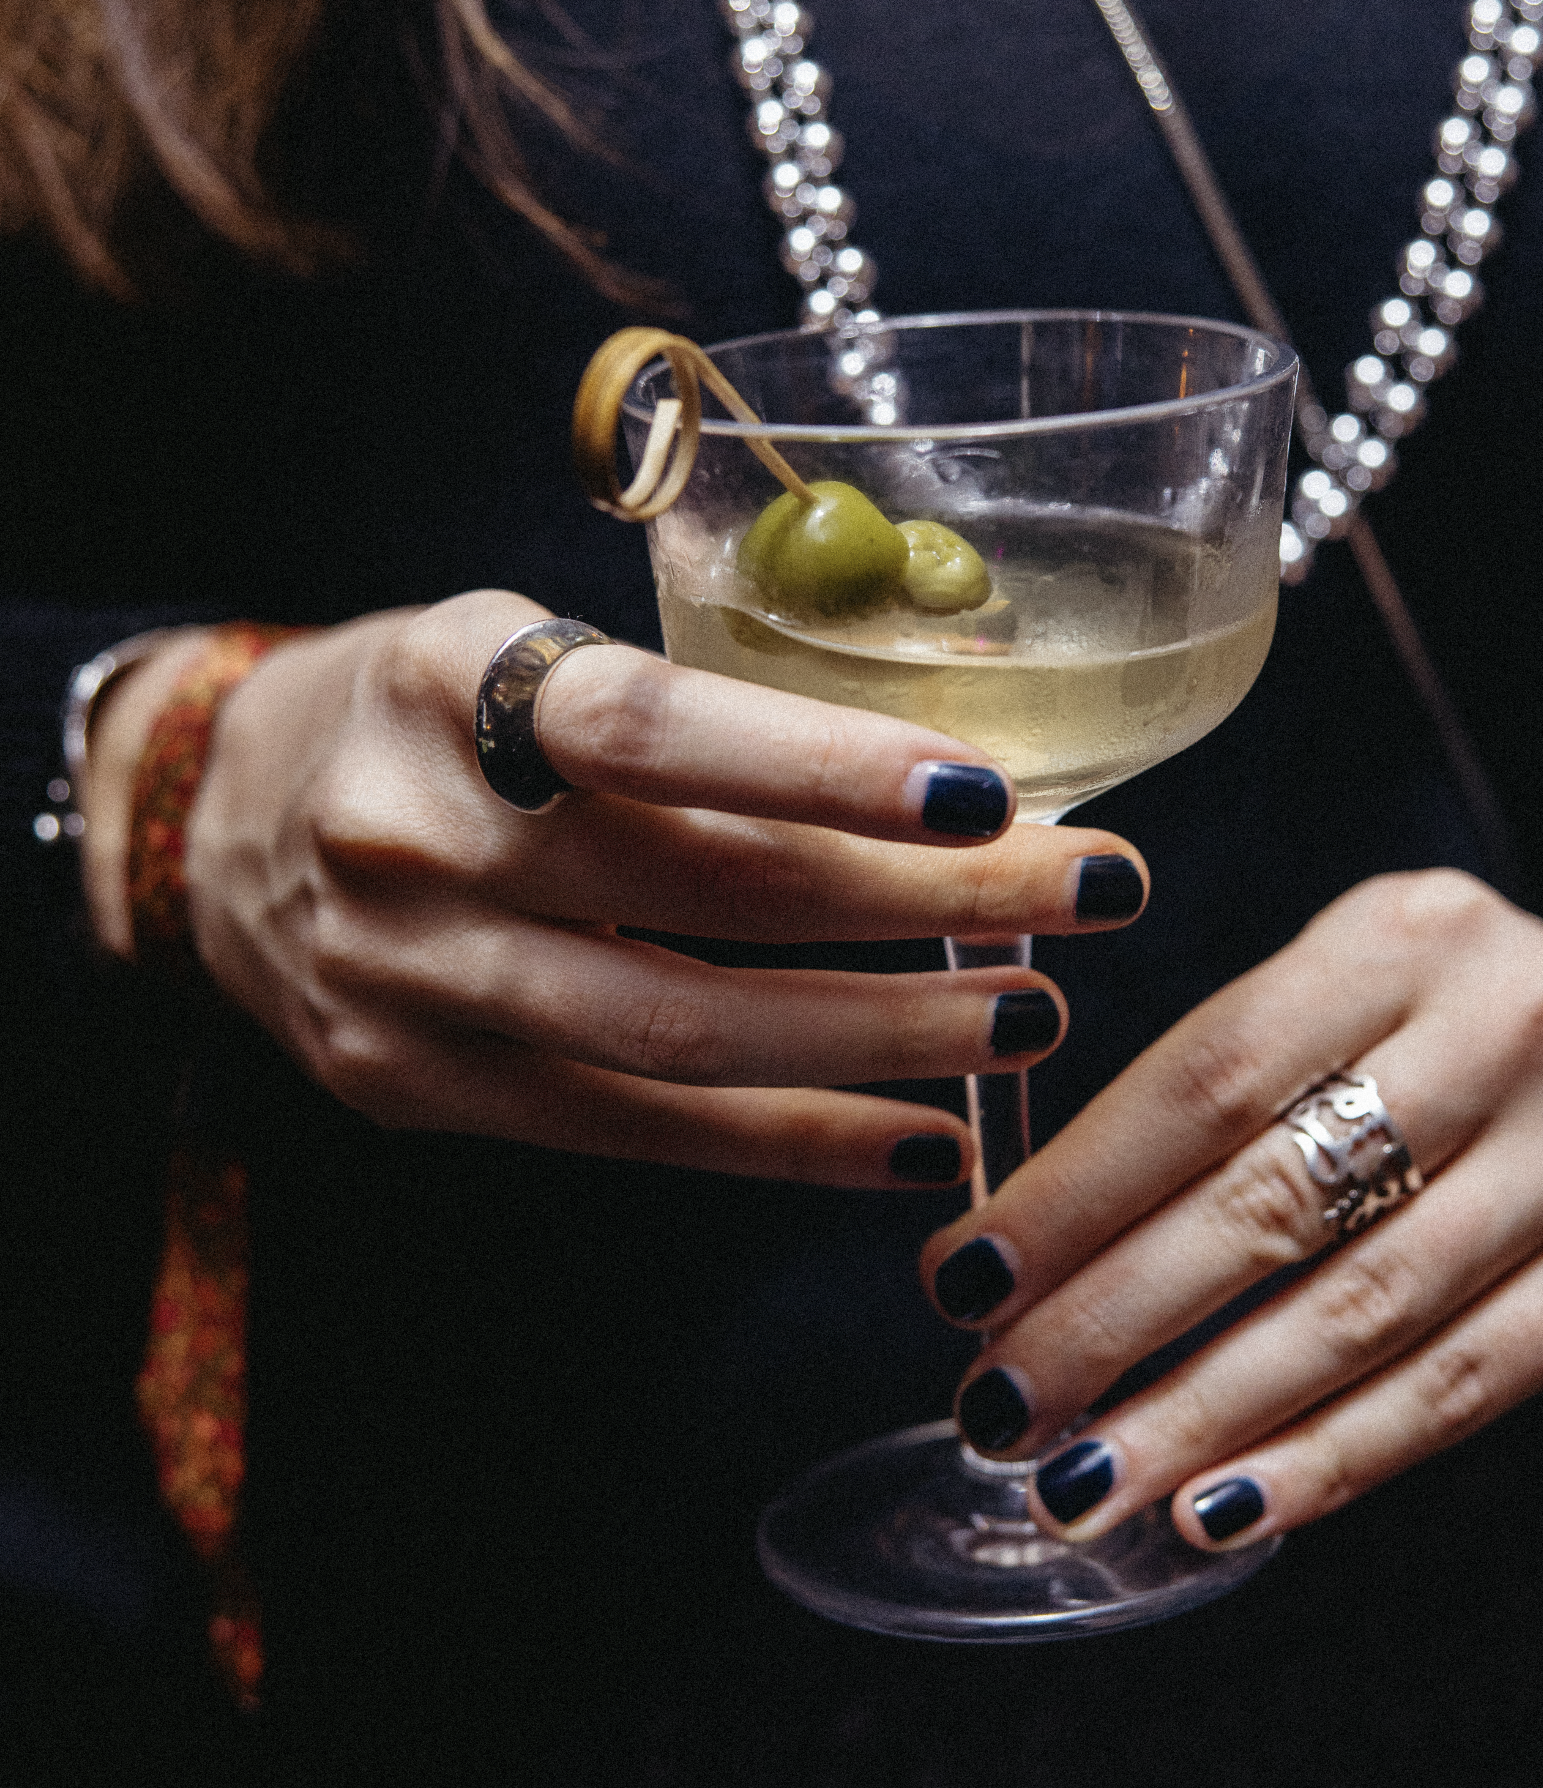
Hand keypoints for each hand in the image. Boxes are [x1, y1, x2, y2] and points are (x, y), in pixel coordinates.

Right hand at [86, 592, 1147, 1187]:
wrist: (204, 827)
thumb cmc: (424, 715)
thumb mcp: (515, 642)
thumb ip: (687, 698)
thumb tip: (949, 759)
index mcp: (450, 683)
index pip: (648, 731)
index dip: (820, 767)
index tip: (987, 791)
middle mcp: (419, 839)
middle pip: (703, 895)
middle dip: (924, 903)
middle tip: (1094, 895)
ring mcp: (408, 985)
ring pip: (679, 1035)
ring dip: (880, 1039)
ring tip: (1027, 1016)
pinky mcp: (416, 1093)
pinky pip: (635, 1134)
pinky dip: (789, 1145)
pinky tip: (914, 1140)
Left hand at [922, 871, 1542, 1542]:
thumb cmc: (1450, 1073)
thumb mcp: (1351, 1013)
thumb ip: (1213, 1098)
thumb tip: (1011, 1260)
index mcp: (1407, 929)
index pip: (1207, 1076)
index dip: (1075, 1193)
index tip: (962, 1284)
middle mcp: (1517, 1013)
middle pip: (1274, 1197)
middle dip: (1114, 1320)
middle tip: (1004, 1408)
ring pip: (1361, 1309)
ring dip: (1204, 1414)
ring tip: (1087, 1482)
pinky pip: (1462, 1384)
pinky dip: (1331, 1458)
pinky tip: (1226, 1508)